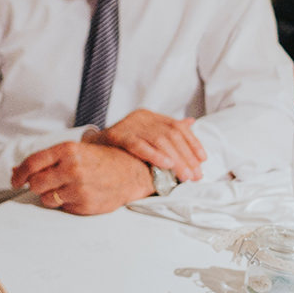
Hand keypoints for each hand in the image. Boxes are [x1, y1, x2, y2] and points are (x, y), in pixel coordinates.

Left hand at [11, 141, 155, 214]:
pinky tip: (77, 194)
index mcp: (66, 150)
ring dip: (50, 195)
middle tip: (44, 183)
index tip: (14, 181)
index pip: (32, 163)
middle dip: (35, 185)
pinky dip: (65, 203)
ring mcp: (79, 188)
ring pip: (46, 198)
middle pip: (35, 183)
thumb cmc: (98, 160)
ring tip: (64, 188)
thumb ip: (45, 160)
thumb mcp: (72, 151)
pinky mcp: (85, 204)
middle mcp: (72, 168)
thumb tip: (15, 171)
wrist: (129, 171)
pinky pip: (62, 207)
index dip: (19, 174)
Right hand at [90, 109, 204, 181]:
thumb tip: (191, 123)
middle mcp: (141, 117)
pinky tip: (167, 165)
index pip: (178, 127)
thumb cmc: (121, 145)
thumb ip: (168, 130)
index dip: (193, 143)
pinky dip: (154, 155)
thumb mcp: (146, 135)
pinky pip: (138, 145)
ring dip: (176, 160)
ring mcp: (128, 124)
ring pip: (159, 140)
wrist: (91, 147)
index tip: (203, 160)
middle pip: (171, 135)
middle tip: (195, 175)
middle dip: (187, 157)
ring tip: (185, 176)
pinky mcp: (116, 135)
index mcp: (150, 116)